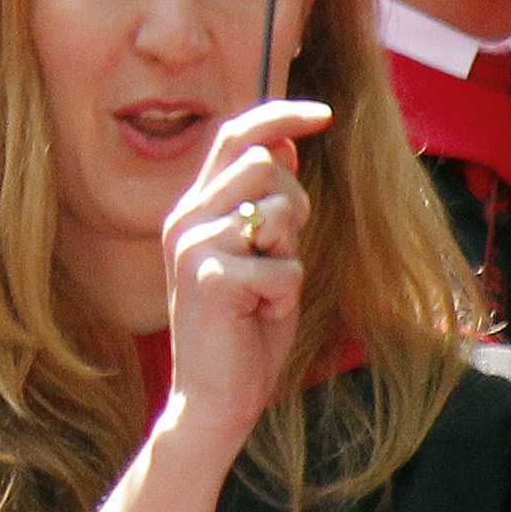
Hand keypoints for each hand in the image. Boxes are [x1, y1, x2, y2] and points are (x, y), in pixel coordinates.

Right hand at [157, 98, 327, 464]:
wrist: (213, 399)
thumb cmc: (244, 330)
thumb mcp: (263, 257)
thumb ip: (267, 206)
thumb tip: (285, 147)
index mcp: (195, 208)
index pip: (235, 138)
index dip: (281, 116)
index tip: (324, 112)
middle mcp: (186, 217)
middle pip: (263, 165)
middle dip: (295, 204)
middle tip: (282, 254)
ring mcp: (193, 245)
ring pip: (276, 210)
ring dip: (290, 254)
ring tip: (267, 290)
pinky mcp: (209, 277)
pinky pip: (284, 267)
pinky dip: (287, 295)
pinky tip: (259, 316)